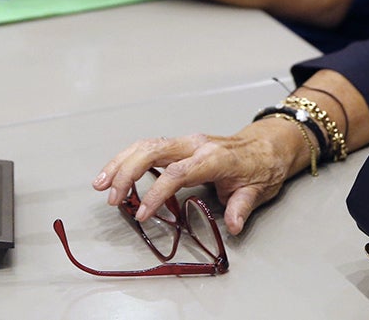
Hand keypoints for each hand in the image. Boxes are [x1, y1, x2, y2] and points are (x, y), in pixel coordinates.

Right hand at [93, 118, 308, 235]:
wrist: (268, 144)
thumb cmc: (262, 167)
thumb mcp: (258, 190)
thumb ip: (241, 207)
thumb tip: (233, 226)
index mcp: (213, 157)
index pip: (177, 172)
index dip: (157, 193)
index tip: (142, 213)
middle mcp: (195, 145)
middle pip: (152, 151)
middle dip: (127, 173)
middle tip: (112, 198)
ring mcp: (186, 142)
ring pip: (145, 146)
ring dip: (120, 163)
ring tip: (100, 184)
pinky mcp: (180, 145)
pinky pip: (149, 148)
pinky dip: (128, 159)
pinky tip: (113, 173)